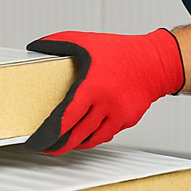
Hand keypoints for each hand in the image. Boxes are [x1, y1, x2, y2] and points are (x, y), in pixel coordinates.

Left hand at [24, 29, 184, 154]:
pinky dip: (92, 137)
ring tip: (61, 143)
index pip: (64, 119)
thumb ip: (57, 43)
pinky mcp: (127, 120)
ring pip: (90, 139)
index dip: (47, 135)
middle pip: (75, 135)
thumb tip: (35, 46)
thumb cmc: (121, 51)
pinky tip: (83, 136)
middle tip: (45, 148)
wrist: (155, 61)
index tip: (36, 142)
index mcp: (91, 87)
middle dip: (57, 146)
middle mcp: (105, 104)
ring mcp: (117, 114)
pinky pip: (105, 135)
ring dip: (74, 144)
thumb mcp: (86, 42)